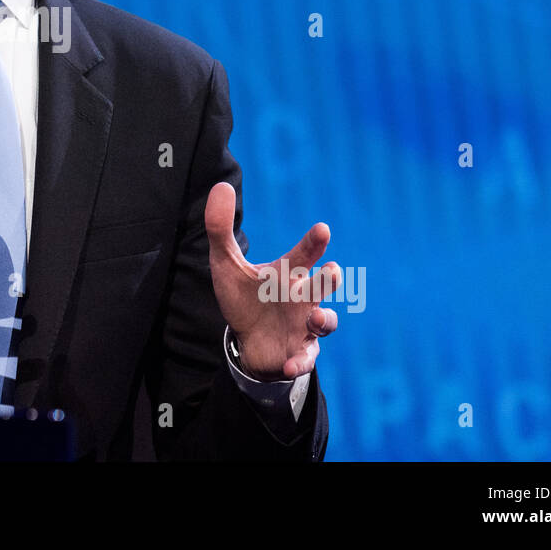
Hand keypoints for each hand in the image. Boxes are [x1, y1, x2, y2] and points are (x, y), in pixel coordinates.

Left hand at [204, 182, 339, 380]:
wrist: (248, 338)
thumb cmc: (244, 297)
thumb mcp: (226, 263)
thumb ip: (220, 228)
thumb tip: (220, 186)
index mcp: (288, 273)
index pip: (304, 254)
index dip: (314, 243)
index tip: (322, 230)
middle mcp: (302, 297)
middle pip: (323, 285)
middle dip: (329, 279)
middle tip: (330, 272)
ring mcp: (304, 325)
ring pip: (325, 322)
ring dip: (324, 320)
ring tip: (314, 318)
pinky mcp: (299, 351)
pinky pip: (306, 358)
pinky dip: (300, 362)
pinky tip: (289, 364)